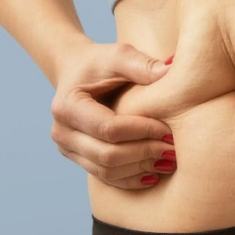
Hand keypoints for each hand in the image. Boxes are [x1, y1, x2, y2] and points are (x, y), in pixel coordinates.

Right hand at [49, 41, 177, 187]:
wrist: (75, 72)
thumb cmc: (100, 63)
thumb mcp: (118, 55)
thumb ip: (142, 64)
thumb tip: (172, 70)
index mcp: (68, 106)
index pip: (108, 128)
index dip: (141, 131)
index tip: (168, 129)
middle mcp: (62, 132)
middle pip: (107, 154)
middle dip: (143, 153)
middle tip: (172, 150)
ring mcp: (67, 149)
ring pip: (106, 171)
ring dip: (140, 168)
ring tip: (168, 161)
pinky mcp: (78, 158)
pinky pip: (105, 177)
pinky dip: (130, 179)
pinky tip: (154, 174)